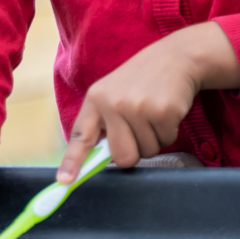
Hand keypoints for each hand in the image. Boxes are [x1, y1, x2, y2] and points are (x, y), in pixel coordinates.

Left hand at [58, 21, 238, 182]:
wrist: (175, 57)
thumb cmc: (140, 81)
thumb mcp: (112, 94)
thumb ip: (103, 123)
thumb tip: (98, 160)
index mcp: (95, 100)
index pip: (80, 135)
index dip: (72, 161)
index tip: (65, 181)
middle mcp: (113, 103)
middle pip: (122, 157)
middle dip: (134, 151)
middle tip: (138, 128)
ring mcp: (138, 107)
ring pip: (147, 152)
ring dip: (153, 139)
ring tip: (152, 112)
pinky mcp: (163, 111)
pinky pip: (166, 141)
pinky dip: (169, 131)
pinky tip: (166, 110)